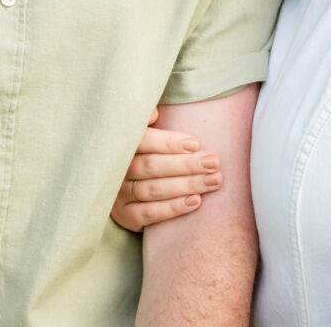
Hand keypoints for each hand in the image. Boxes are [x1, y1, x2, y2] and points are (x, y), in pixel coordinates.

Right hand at [111, 110, 223, 231]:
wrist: (130, 183)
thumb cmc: (148, 148)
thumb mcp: (147, 129)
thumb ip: (149, 119)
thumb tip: (154, 114)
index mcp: (121, 143)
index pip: (142, 141)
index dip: (168, 142)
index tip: (195, 143)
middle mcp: (117, 169)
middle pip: (151, 166)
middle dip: (186, 165)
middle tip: (213, 162)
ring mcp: (119, 194)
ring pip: (153, 190)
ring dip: (187, 185)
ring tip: (213, 180)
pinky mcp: (125, 216)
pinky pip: (149, 214)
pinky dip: (173, 208)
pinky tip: (195, 201)